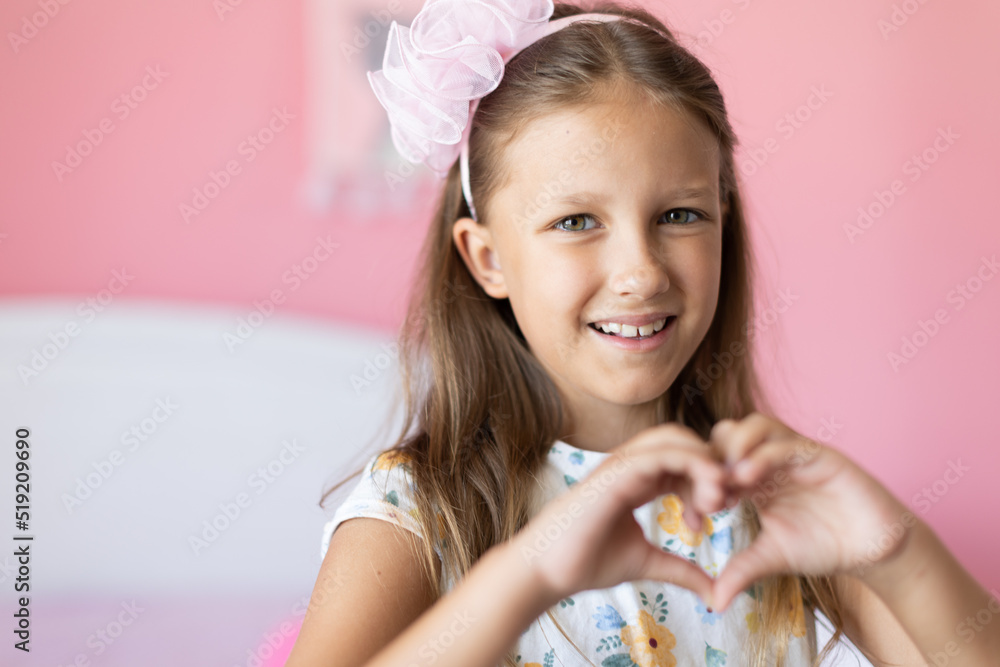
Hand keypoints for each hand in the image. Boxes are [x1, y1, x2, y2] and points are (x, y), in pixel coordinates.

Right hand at [510, 423, 729, 607]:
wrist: (549, 571)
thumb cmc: (588, 563)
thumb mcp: (648, 563)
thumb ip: (681, 570)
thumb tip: (715, 595)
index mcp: (636, 481)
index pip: (681, 461)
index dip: (706, 480)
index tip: (719, 512)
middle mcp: (630, 466)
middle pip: (682, 442)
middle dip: (710, 464)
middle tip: (725, 501)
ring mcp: (621, 465)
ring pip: (674, 438)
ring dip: (704, 461)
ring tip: (719, 497)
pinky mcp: (614, 472)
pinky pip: (660, 453)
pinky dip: (690, 463)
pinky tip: (708, 492)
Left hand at [707, 412, 914, 611]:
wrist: (872, 549)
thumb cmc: (824, 546)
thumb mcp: (773, 558)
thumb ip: (742, 571)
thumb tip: (714, 603)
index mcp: (754, 479)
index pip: (714, 462)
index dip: (699, 485)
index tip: (694, 517)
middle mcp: (770, 460)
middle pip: (727, 433)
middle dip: (711, 459)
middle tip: (708, 495)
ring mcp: (794, 453)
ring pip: (753, 425)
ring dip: (732, 447)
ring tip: (726, 481)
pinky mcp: (818, 454)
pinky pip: (785, 442)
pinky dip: (761, 455)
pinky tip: (747, 478)